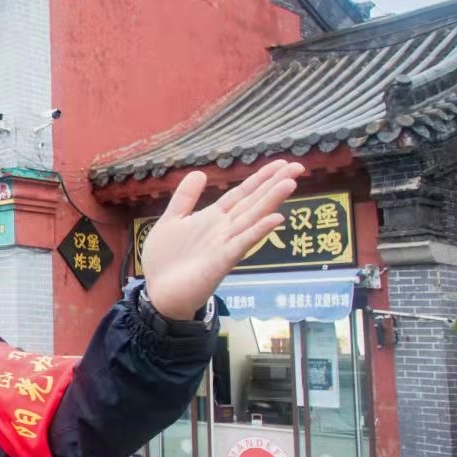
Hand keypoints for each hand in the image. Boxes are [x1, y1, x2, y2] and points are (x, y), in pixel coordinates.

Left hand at [139, 160, 305, 319]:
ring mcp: (225, 245)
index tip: (281, 163)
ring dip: (270, 201)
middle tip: (297, 166)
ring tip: (290, 183)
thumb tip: (200, 172)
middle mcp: (224, 229)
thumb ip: (185, 198)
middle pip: (253, 202)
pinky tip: (275, 219)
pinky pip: (242, 243)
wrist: (159, 294)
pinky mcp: (221, 262)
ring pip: (252, 219)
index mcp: (213, 218)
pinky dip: (258, 231)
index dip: (260, 178)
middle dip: (273, 184)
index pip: (241, 194)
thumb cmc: (165, 260)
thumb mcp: (171, 221)